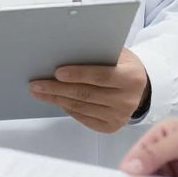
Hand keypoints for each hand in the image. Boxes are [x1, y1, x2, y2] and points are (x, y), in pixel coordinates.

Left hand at [30, 48, 149, 132]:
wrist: (141, 88)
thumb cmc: (123, 65)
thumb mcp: (118, 53)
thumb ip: (98, 53)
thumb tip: (66, 50)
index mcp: (131, 78)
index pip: (100, 76)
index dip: (78, 74)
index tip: (57, 72)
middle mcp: (127, 100)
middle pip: (86, 94)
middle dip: (58, 89)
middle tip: (36, 84)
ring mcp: (120, 117)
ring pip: (82, 108)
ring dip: (57, 99)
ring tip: (39, 92)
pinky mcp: (111, 127)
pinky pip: (84, 118)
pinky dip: (67, 108)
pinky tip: (56, 100)